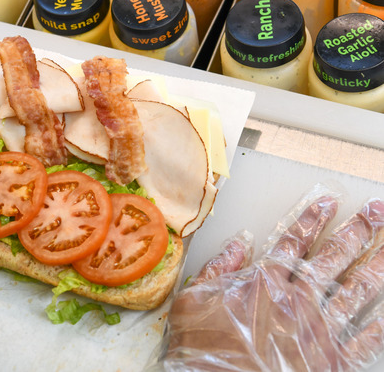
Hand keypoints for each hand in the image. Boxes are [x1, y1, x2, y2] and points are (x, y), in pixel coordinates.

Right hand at [162, 188, 383, 370]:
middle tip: (375, 212)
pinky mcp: (334, 360)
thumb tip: (239, 241)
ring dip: (377, 262)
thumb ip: (218, 269)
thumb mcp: (192, 301)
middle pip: (334, 258)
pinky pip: (366, 337)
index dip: (312, 220)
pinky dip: (380, 320)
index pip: (294, 242)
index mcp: (265, 283)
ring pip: (357, 289)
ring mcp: (321, 330)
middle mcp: (299, 301)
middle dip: (357, 231)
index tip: (328, 202)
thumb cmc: (203, 351)